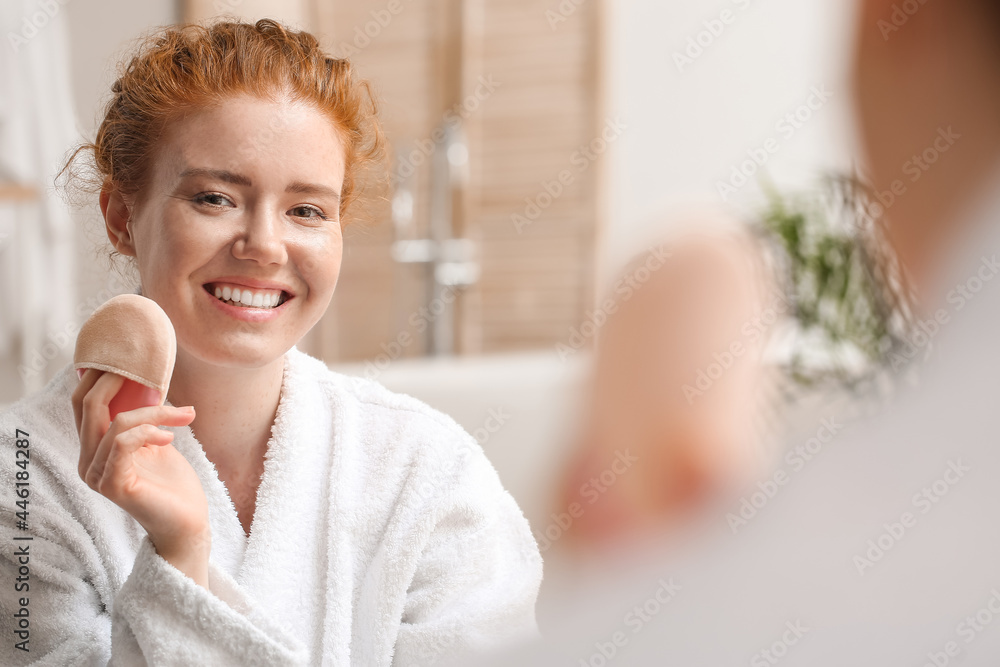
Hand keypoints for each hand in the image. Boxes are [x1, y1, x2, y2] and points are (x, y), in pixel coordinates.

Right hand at [72, 369, 211, 587]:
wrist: (188, 520)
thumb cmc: (173, 481)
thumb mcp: (154, 439)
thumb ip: (142, 416)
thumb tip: (147, 378)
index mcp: (92, 448)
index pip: (81, 403)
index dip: (98, 375)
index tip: (129, 357)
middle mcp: (86, 461)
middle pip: (89, 405)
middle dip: (119, 381)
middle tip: (149, 370)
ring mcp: (96, 475)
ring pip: (116, 421)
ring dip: (155, 412)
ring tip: (183, 416)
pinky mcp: (113, 485)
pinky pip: (123, 442)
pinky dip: (150, 432)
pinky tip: (170, 437)